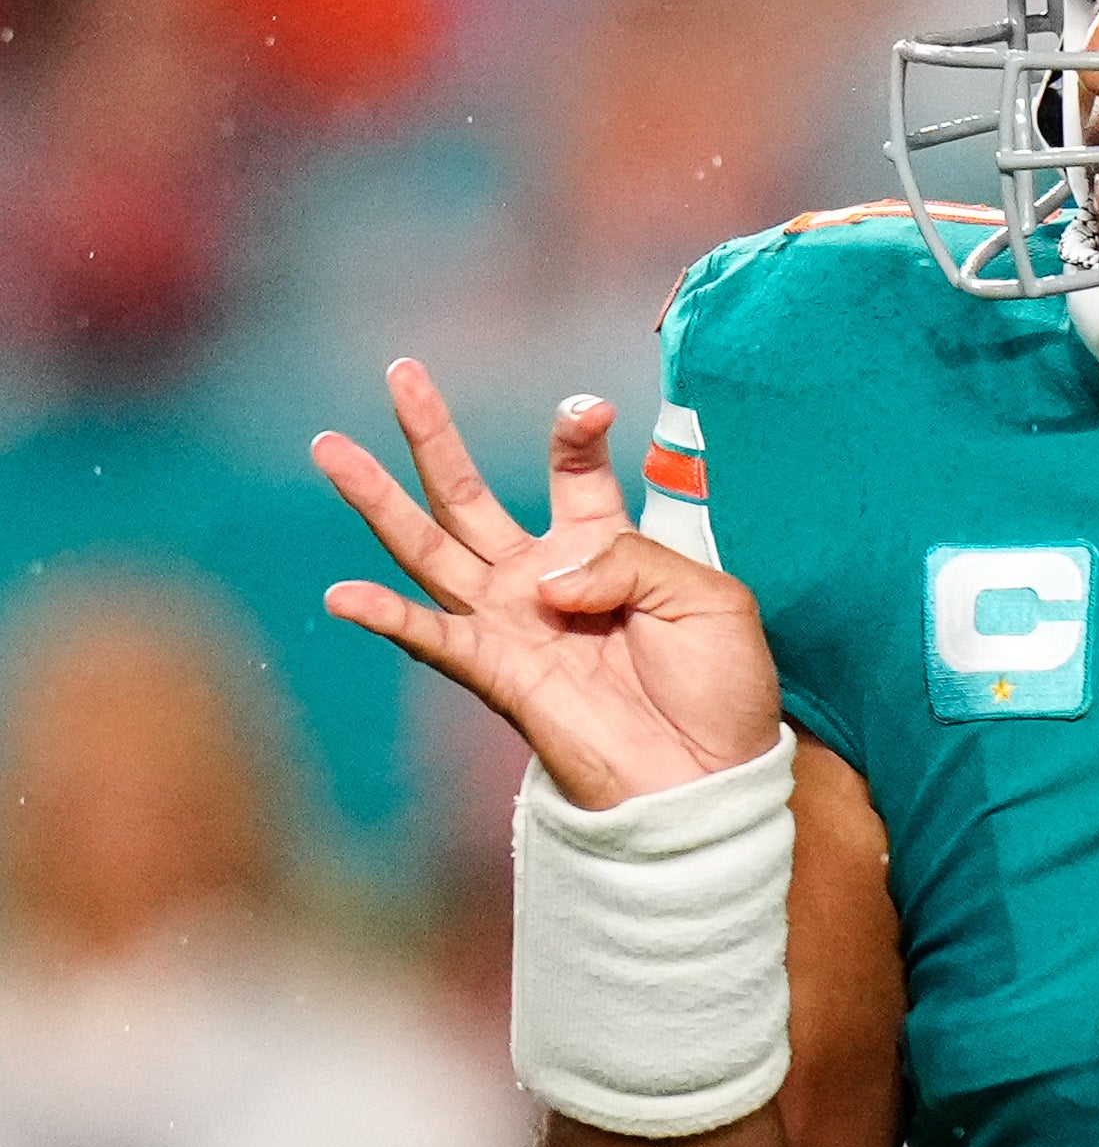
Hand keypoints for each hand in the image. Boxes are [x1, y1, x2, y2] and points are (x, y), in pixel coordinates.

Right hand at [313, 360, 781, 808]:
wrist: (710, 775)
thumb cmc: (721, 689)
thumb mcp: (708, 599)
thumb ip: (632, 561)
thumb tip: (548, 574)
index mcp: (608, 546)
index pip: (574, 471)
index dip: (575, 434)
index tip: (590, 409)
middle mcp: (545, 576)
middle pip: (470, 493)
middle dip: (432, 434)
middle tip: (399, 371)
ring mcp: (512, 622)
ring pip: (429, 547)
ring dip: (378, 500)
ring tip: (329, 447)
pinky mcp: (498, 673)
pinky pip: (433, 638)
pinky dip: (387, 618)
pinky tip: (343, 594)